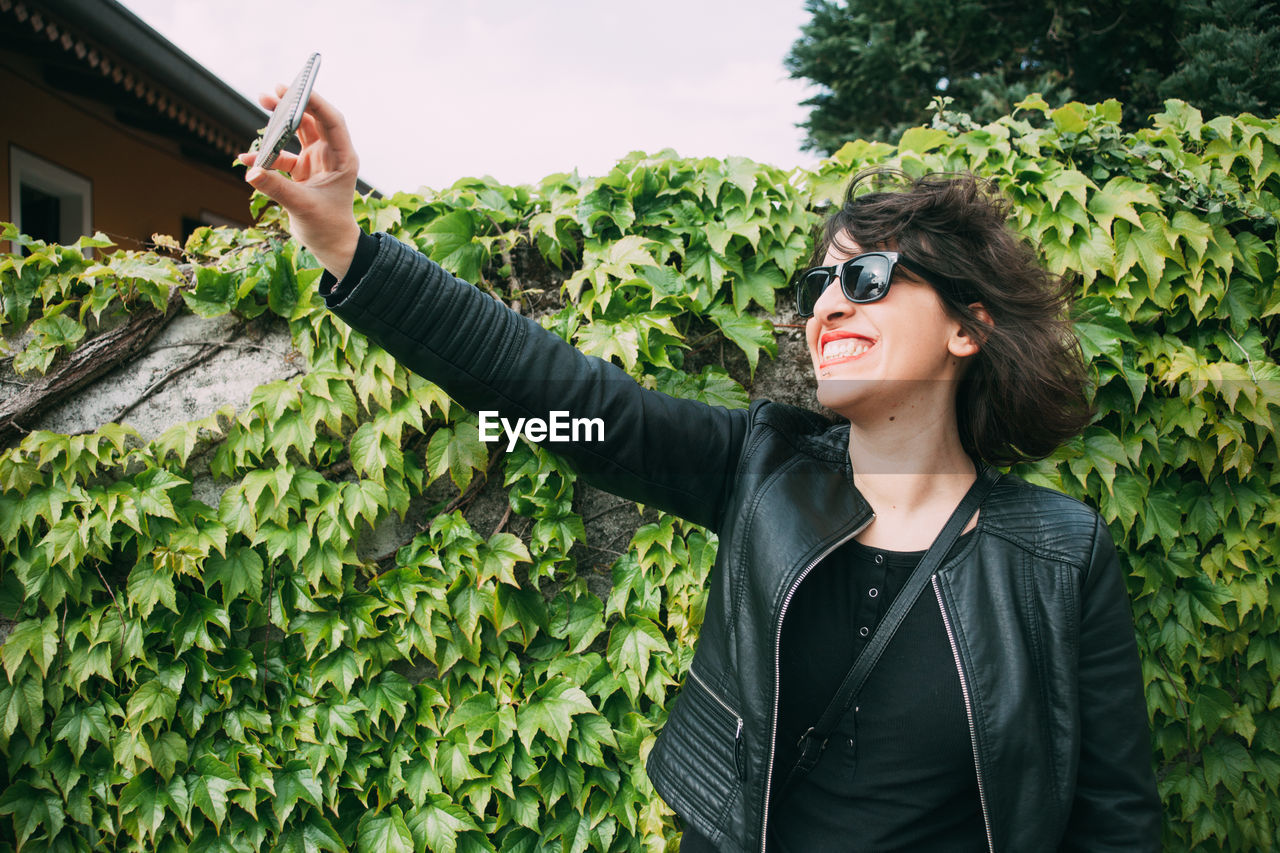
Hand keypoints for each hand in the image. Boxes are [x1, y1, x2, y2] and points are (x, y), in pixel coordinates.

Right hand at [239, 86, 361, 278]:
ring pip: (297, 132)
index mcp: (343, 158)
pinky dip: (266, 156)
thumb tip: (251, 171)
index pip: (332, 121)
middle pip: (312, 120)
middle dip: (293, 105)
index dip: (315, 103)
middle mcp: (331, 155)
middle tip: (274, 90)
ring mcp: (316, 161)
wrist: (330, 245)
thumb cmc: (327, 227)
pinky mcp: (302, 171)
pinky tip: (246, 159)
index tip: (295, 90)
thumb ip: (277, 188)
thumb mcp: (303, 206)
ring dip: (279, 121)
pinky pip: (281, 156)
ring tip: (262, 101)